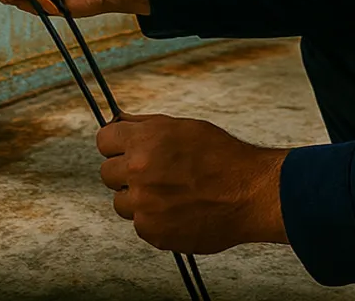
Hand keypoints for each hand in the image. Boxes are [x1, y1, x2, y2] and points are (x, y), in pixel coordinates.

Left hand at [96, 113, 288, 253]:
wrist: (251, 194)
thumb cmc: (222, 157)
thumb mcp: (184, 127)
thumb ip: (146, 126)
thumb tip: (120, 122)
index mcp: (144, 142)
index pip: (103, 140)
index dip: (117, 144)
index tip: (126, 149)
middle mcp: (138, 172)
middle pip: (107, 173)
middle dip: (125, 172)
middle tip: (153, 174)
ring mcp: (144, 206)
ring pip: (121, 202)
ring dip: (138, 199)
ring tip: (169, 194)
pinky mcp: (153, 232)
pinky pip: (140, 225)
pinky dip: (154, 220)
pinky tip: (178, 211)